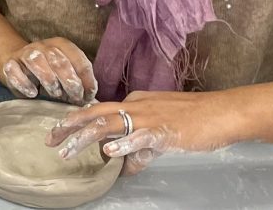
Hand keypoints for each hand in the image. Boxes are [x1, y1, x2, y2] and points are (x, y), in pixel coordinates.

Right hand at [1, 37, 96, 104]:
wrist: (16, 64)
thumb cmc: (48, 73)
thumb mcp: (65, 74)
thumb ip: (79, 83)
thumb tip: (95, 101)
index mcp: (61, 45)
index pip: (79, 59)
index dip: (87, 80)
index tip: (88, 96)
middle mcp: (43, 45)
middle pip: (59, 61)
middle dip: (70, 82)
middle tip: (75, 98)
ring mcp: (25, 53)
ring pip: (37, 62)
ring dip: (49, 80)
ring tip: (55, 94)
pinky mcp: (10, 64)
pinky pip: (15, 71)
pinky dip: (25, 84)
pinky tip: (33, 93)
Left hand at [45, 90, 241, 174]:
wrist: (223, 112)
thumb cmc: (194, 121)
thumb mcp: (160, 134)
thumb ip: (139, 151)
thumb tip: (124, 169)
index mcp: (133, 104)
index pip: (97, 111)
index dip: (75, 122)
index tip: (58, 133)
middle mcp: (135, 106)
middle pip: (93, 114)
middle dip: (69, 127)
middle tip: (50, 141)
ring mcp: (148, 117)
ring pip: (108, 124)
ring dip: (85, 138)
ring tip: (68, 151)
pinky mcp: (164, 130)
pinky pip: (139, 137)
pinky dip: (123, 144)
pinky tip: (109, 153)